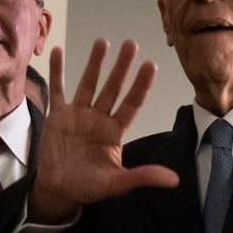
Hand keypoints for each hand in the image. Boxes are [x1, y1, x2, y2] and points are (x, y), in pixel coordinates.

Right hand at [28, 39, 178, 222]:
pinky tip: (58, 52)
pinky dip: (58, 71)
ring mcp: (78, 114)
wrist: (58, 190)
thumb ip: (142, 176)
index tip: (150, 65)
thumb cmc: (88, 186)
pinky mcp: (57, 116)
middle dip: (121, 67)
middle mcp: (99, 118)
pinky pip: (58, 90)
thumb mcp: (116, 184)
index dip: (141, 86)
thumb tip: (175, 180)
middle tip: (131, 44)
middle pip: (112, 88)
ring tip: (103, 41)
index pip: (131, 104)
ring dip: (95, 63)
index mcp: (115, 132)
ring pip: (88, 83)